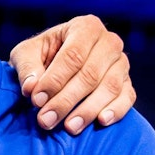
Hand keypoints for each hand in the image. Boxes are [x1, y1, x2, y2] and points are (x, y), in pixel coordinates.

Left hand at [8, 14, 134, 133]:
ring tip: (68, 127)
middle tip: (46, 120)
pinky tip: (101, 121)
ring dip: (88, 110)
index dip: (54, 80)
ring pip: (109, 87)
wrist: (58, 64)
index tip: (36, 100)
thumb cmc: (41, 56)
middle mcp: (108, 42)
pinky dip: (116, 110)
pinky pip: (127, 97)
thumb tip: (31, 88)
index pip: (73, 55)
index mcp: (85, 27)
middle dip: (66, 100)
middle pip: (90, 74)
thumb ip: (27, 68)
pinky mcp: (128, 83)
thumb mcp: (26, 54)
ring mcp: (121, 63)